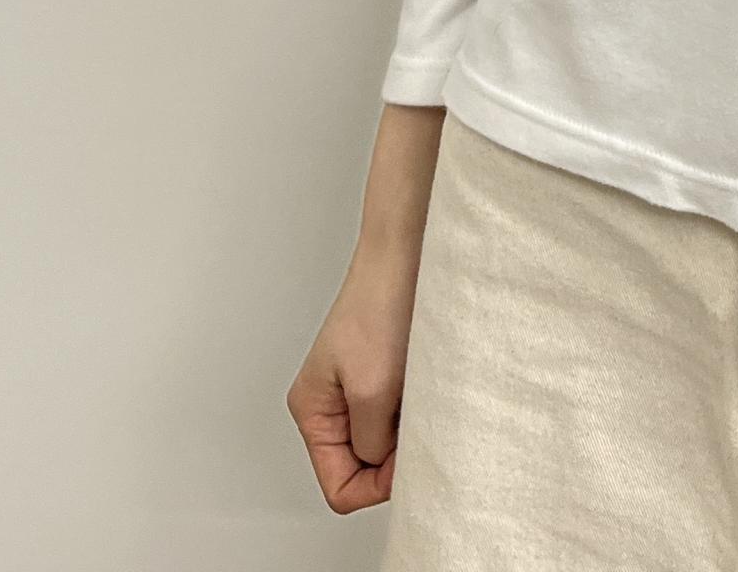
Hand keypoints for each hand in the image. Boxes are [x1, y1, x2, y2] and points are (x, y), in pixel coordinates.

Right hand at [285, 102, 444, 512]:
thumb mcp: (373, 390)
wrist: (407, 251)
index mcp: (313, 410)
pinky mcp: (385, 370)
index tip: (405, 457)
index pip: (338, 486)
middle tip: (418, 419)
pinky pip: (399, 412)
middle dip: (393, 456)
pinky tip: (425, 380)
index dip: (375, 483)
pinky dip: (415, 405)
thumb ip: (371, 443)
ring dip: (407, 427)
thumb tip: (381, 468)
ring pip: (384, 440)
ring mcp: (358, 386)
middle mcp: (331, 403)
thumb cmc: (383, 305)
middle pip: (361, 466)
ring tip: (419, 390)